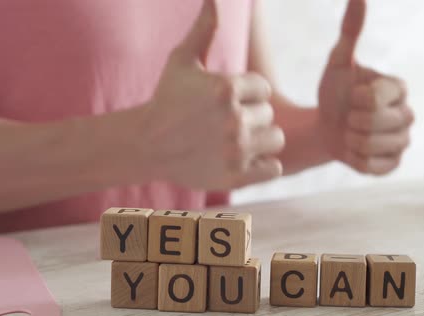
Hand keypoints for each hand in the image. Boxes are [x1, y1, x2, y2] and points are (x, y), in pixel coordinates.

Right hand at [136, 0, 283, 189]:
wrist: (146, 145)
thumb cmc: (167, 99)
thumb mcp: (182, 61)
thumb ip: (204, 30)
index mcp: (225, 88)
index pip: (263, 88)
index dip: (248, 94)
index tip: (226, 102)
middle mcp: (233, 119)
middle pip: (269, 114)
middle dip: (251, 117)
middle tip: (225, 124)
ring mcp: (235, 150)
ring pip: (277, 139)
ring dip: (261, 140)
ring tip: (237, 140)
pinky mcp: (236, 177)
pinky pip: (274, 168)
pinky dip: (263, 166)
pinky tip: (244, 160)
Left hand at [318, 0, 413, 174]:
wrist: (325, 128)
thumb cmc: (334, 93)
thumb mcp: (338, 62)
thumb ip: (350, 32)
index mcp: (399, 88)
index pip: (376, 97)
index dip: (355, 99)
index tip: (352, 96)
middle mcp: (407, 114)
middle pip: (376, 123)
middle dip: (352, 121)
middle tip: (349, 117)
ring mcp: (403, 142)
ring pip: (374, 146)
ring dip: (352, 140)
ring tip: (351, 132)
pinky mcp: (393, 165)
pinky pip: (373, 167)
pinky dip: (356, 159)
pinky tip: (354, 150)